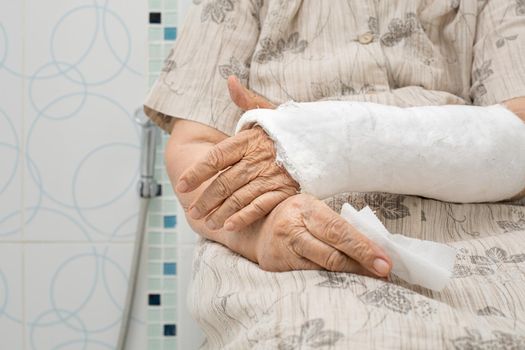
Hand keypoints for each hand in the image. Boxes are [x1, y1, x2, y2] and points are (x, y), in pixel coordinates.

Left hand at [176, 76, 298, 230]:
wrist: (327, 140)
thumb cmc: (292, 128)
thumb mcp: (270, 111)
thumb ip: (246, 101)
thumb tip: (230, 80)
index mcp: (249, 139)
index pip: (216, 157)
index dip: (197, 172)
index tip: (182, 185)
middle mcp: (257, 159)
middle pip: (224, 182)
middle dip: (205, 199)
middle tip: (192, 212)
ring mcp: (271, 176)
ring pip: (239, 197)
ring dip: (220, 212)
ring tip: (207, 222)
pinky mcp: (285, 190)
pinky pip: (261, 206)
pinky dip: (244, 216)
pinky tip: (230, 226)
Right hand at [229, 193, 391, 275]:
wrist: (254, 227)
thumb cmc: (293, 216)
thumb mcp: (312, 210)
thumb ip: (336, 225)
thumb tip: (373, 246)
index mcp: (306, 209)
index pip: (340, 230)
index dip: (364, 248)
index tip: (384, 262)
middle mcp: (292, 229)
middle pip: (332, 254)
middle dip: (361, 266)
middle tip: (383, 274)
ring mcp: (282, 251)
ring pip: (322, 270)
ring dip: (349, 277)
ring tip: (368, 280)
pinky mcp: (276, 269)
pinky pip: (309, 278)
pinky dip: (330, 283)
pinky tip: (344, 284)